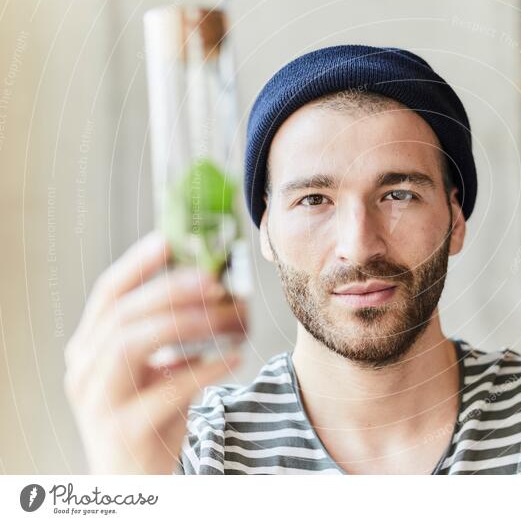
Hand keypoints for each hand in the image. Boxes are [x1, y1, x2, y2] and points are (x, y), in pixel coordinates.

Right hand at [64, 231, 246, 473]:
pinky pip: (168, 389)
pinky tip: (236, 355)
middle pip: (122, 314)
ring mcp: (99, 401)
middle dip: (172, 290)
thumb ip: (167, 332)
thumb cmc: (150, 414)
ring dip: (190, 323)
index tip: (171, 240)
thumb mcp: (151, 369)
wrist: (135, 480)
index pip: (108, 294)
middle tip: (215, 280)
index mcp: (89, 348)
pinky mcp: (125, 429)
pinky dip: (205, 366)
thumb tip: (214, 281)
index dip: (139, 264)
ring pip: (133, 344)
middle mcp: (85, 370)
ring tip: (233, 317)